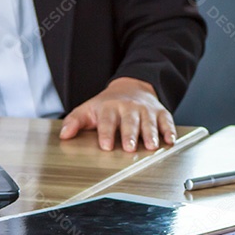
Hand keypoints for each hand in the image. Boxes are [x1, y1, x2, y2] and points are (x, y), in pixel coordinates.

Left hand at [59, 78, 176, 151]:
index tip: (106, 146)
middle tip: (129, 148)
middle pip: (130, 122)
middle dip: (130, 135)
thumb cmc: (109, 104)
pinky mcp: (161, 113)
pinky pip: (167, 121)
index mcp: (110, 108)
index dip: (106, 133)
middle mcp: (130, 108)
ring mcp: (146, 110)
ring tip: (151, 146)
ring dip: (151, 134)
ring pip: (149, 122)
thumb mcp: (89, 109)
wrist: (132, 87)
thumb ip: (75, 121)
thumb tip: (64, 135)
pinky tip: (170, 140)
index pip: (107, 121)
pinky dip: (169, 131)